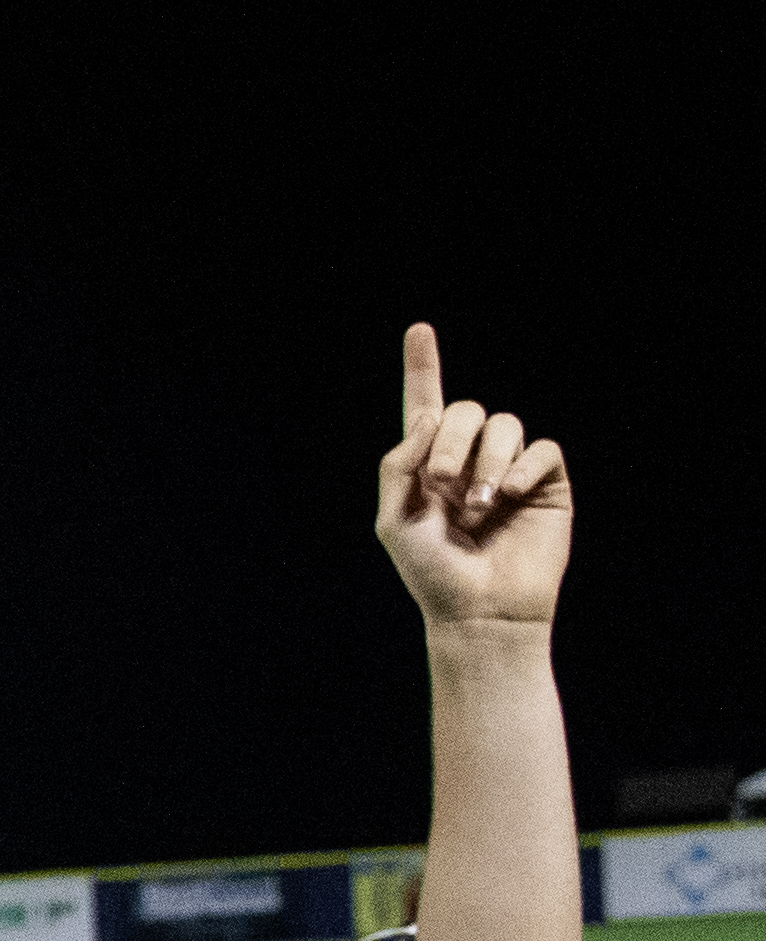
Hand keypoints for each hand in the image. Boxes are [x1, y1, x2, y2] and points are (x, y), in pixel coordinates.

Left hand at [374, 324, 567, 633]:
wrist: (479, 610)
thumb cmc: (432, 572)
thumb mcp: (394, 519)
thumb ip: (400, 463)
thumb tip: (426, 415)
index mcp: (427, 465)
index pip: (426, 406)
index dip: (423, 367)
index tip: (419, 330)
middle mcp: (469, 460)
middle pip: (465, 410)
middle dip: (451, 439)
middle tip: (442, 483)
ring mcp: (509, 469)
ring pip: (505, 425)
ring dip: (486, 459)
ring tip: (479, 504)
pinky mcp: (546, 484)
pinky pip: (542, 450)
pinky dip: (522, 467)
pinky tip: (507, 497)